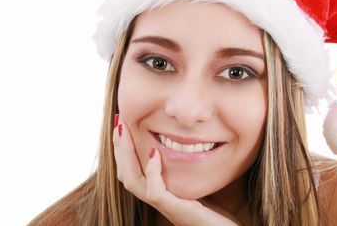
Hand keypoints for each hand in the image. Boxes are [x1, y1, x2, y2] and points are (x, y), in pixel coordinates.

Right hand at [112, 119, 239, 225]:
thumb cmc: (218, 215)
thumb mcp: (199, 186)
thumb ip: (187, 172)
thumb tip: (187, 144)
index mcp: (162, 194)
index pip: (133, 171)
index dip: (124, 149)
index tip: (123, 124)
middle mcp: (160, 202)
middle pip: (126, 174)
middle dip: (120, 146)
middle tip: (118, 121)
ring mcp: (168, 208)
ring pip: (133, 182)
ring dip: (126, 154)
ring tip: (125, 131)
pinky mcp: (178, 212)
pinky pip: (155, 192)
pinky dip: (151, 171)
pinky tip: (153, 151)